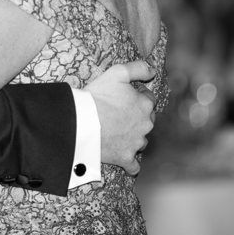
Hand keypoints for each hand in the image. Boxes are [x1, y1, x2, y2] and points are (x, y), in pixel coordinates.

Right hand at [87, 61, 155, 175]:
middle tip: (119, 115)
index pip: (149, 99)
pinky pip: (133, 165)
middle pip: (147, 120)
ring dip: (134, 138)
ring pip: (141, 141)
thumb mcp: (116, 73)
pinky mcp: (125, 157)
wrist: (80, 123)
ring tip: (118, 135)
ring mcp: (136, 142)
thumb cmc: (97, 97)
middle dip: (137, 117)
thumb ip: (138, 68)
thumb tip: (152, 70)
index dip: (138, 96)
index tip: (125, 97)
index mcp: (145, 104)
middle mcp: (145, 124)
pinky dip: (131, 165)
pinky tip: (128, 163)